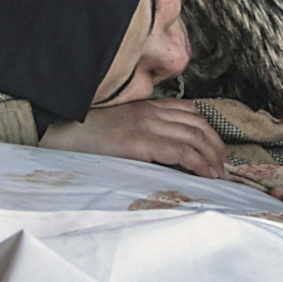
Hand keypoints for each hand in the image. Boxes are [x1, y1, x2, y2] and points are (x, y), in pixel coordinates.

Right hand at [43, 98, 229, 178]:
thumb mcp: (119, 127)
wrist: (58, 133)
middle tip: (224, 167)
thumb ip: (141, 131)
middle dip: (217, 147)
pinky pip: (180, 150)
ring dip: (213, 157)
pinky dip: (199, 163)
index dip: (209, 132)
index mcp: (146, 106)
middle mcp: (150, 112)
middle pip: (199, 124)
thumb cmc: (84, 135)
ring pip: (195, 137)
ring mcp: (146, 125)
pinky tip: (206, 175)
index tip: (216, 152)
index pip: (190, 112)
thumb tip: (161, 152)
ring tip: (219, 175)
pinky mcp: (139, 142)